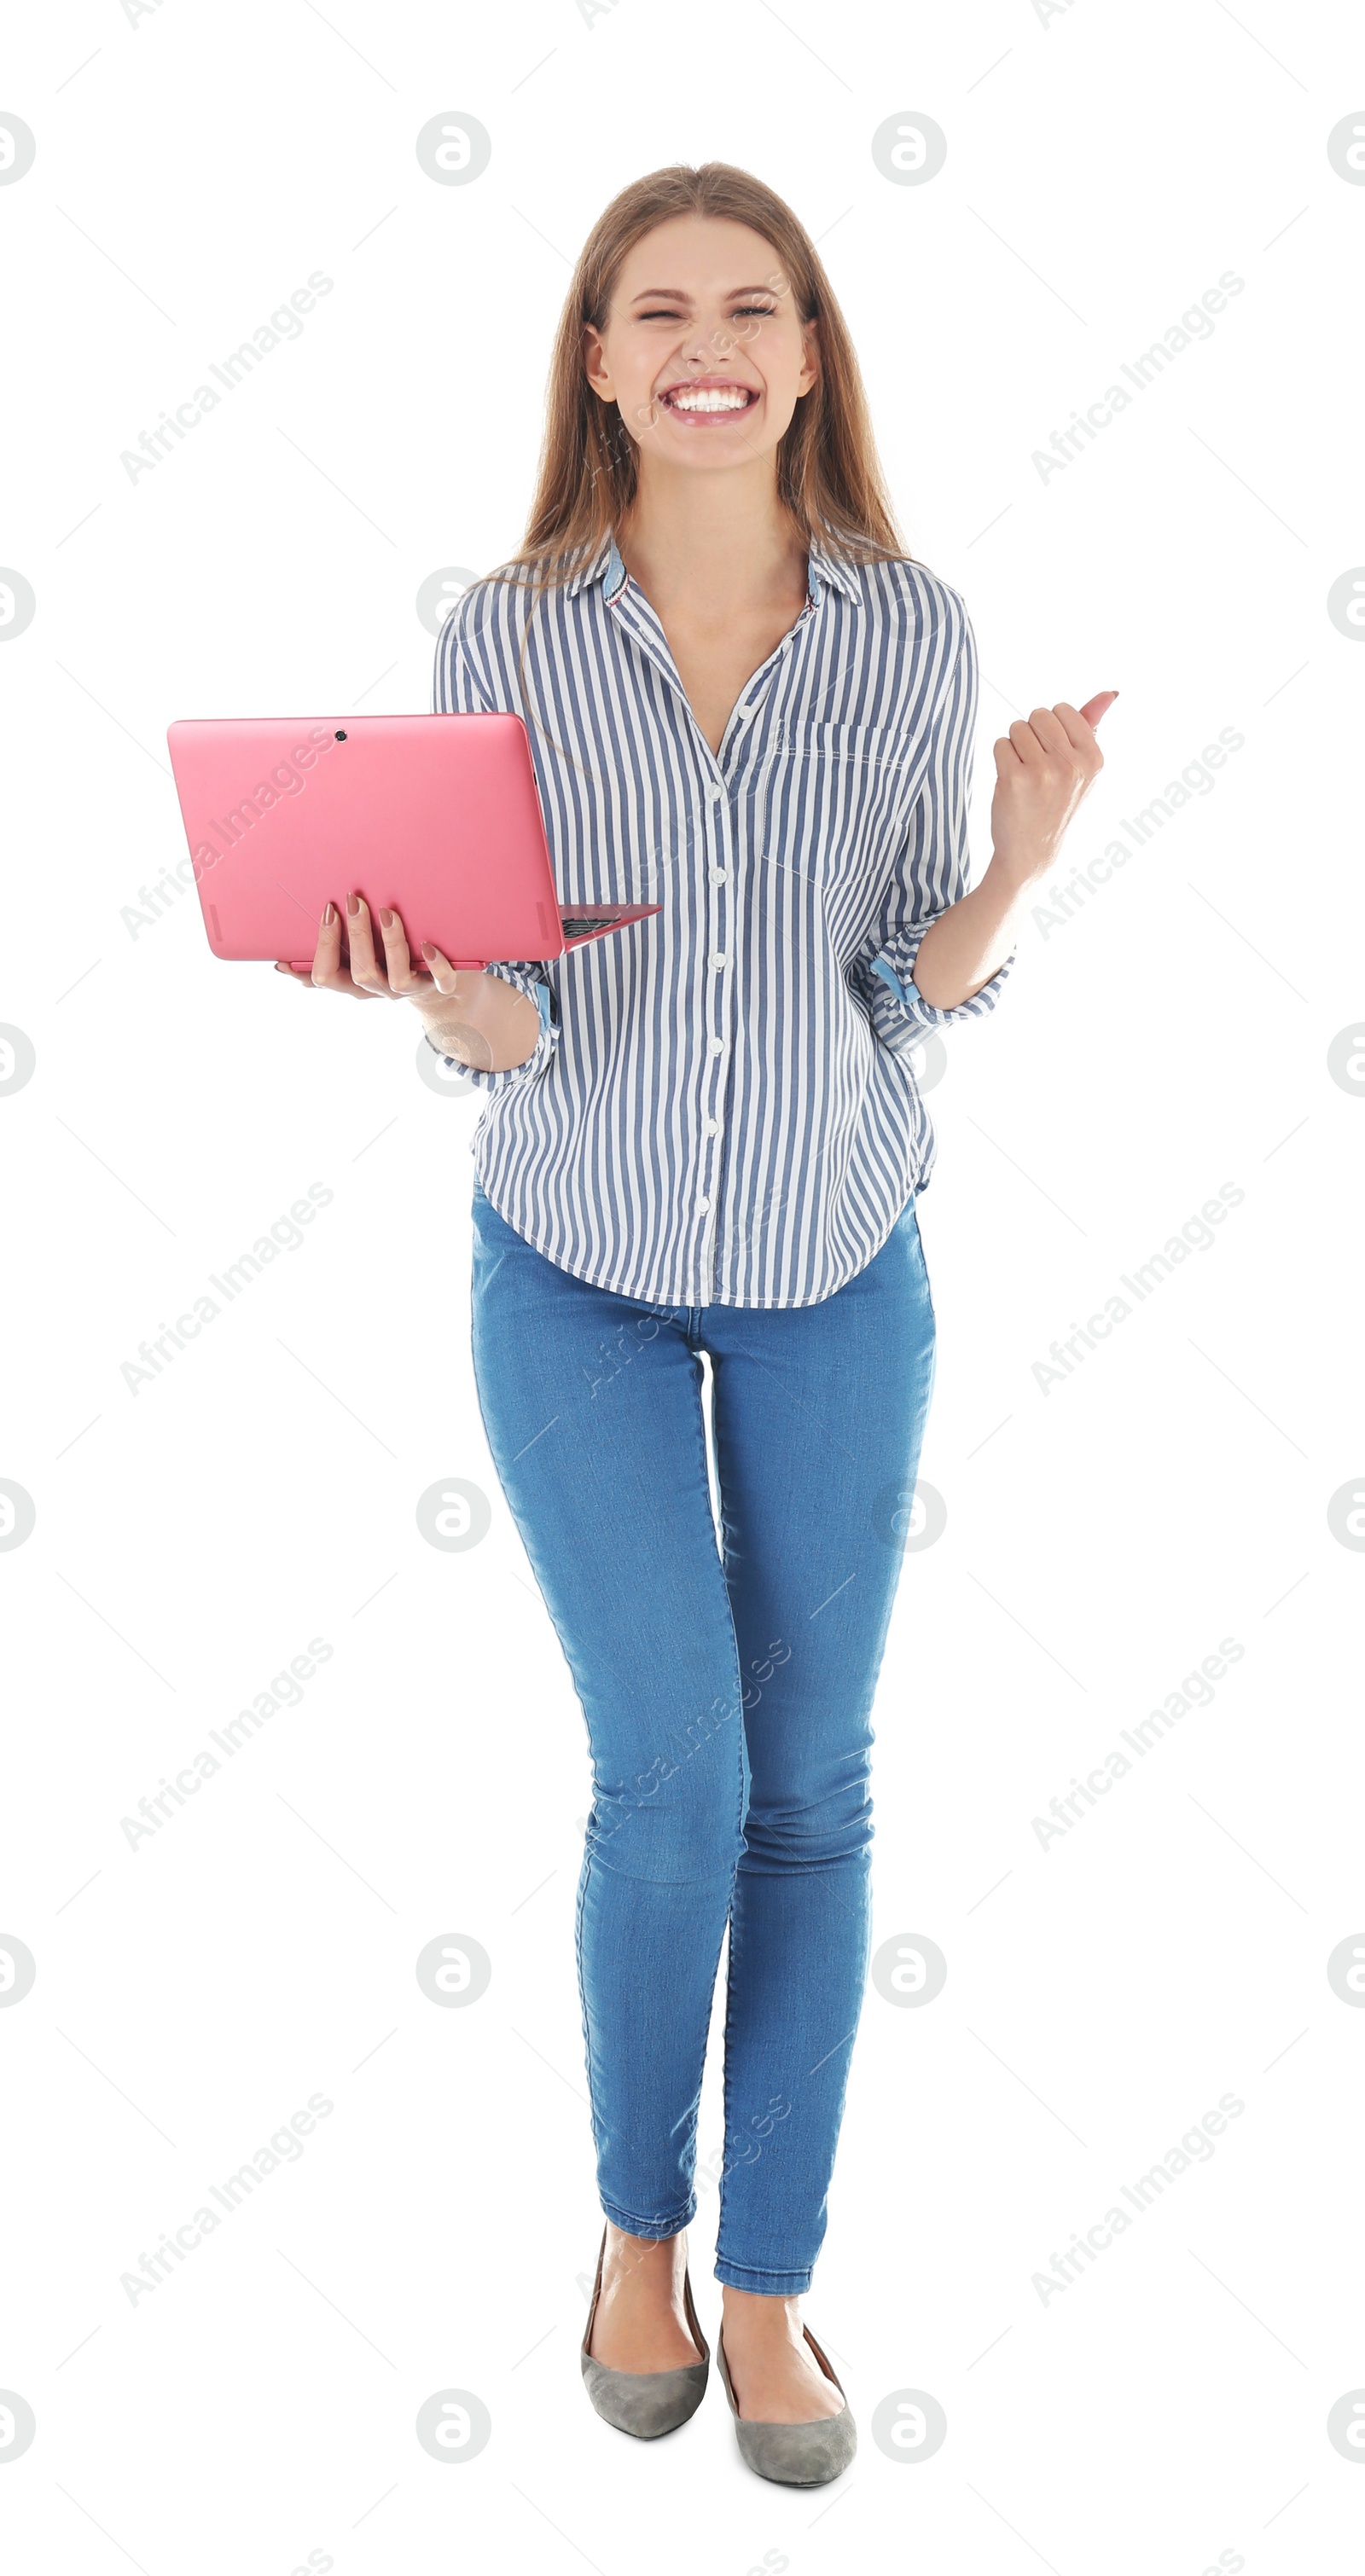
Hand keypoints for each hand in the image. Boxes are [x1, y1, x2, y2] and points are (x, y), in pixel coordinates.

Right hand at [274, 892, 493, 1068]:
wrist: (434, 987)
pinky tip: (429, 945)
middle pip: (361, 974)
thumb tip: (280, 964)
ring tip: (387, 912)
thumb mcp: (351, 963)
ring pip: (396, 978)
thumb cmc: (386, 963)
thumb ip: (324, 960)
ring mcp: (408, 991)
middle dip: (356, 936)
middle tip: (354, 901)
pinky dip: (436, 965)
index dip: (324, 945)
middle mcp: (378, 990)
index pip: (326, 976)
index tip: (329, 909)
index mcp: (352, 984)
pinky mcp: (438, 987)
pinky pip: (440, 982)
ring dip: (390, 943)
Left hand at [989, 692, 1117, 892]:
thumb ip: (1092, 727)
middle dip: (1032, 733)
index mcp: (1094, 759)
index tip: (1055, 755)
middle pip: (1039, 715)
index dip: (1051, 728)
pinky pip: (1000, 743)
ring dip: (1015, 746)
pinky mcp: (1015, 779)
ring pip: (1017, 727)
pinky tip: (1011, 782)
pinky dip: (1001, 758)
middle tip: (1037, 766)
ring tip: (1025, 775)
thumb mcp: (1083, 770)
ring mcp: (1044, 772)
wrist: (1032, 853)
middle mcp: (1072, 765)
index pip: (1063, 709)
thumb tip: (1110, 692)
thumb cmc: (1056, 805)